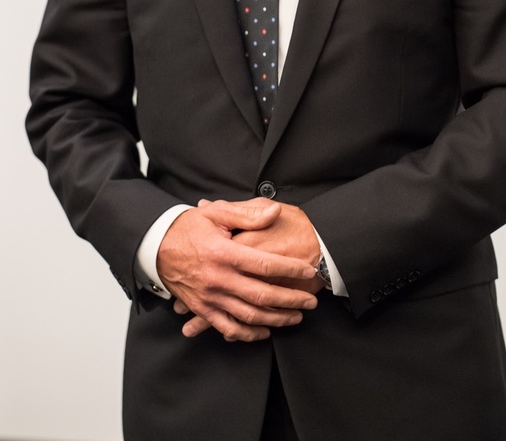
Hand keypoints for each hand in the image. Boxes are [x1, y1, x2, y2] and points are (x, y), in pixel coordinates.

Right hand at [157, 198, 317, 341]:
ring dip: (275, 319)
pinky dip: (247, 334)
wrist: (156, 246)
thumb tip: (274, 211)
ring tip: (295, 317)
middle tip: (310, 301)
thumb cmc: (188, 227)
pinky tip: (264, 332)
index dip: (290, 269)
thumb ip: (248, 214)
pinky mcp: (202, 309)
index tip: (309, 270)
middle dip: (291, 300)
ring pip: (248, 316)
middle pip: (262, 295)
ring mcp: (210, 297)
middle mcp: (218, 279)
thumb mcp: (217, 213)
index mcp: (224, 254)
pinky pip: (227, 328)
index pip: (265, 264)